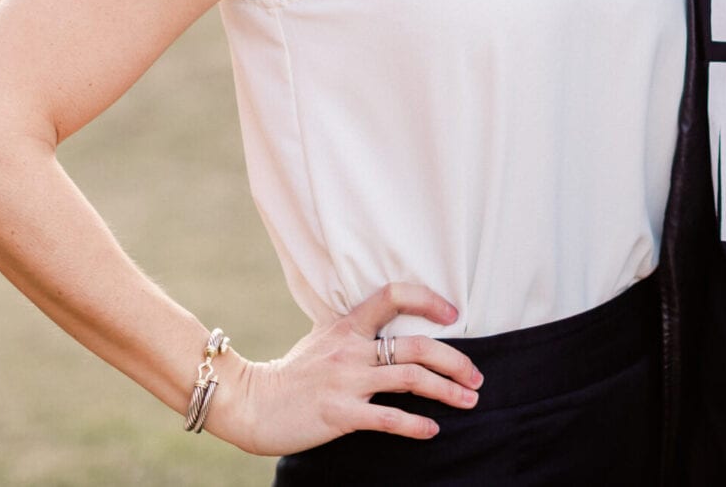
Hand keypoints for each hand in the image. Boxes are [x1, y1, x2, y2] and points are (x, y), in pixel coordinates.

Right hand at [204, 282, 483, 454]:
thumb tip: (383, 326)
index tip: (454, 313)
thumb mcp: (320, 339)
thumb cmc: (288, 374)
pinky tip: (432, 431)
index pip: (393, 295)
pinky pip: (388, 418)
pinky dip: (415, 425)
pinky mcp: (340, 414)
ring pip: (411, 378)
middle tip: (476, 377)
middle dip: (456, 360)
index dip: (428, 299)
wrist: (249, 403)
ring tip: (469, 401)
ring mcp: (346, 381)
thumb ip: (352, 331)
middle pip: (417, 344)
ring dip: (448, 391)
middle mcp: (351, 349)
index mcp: (347, 326)